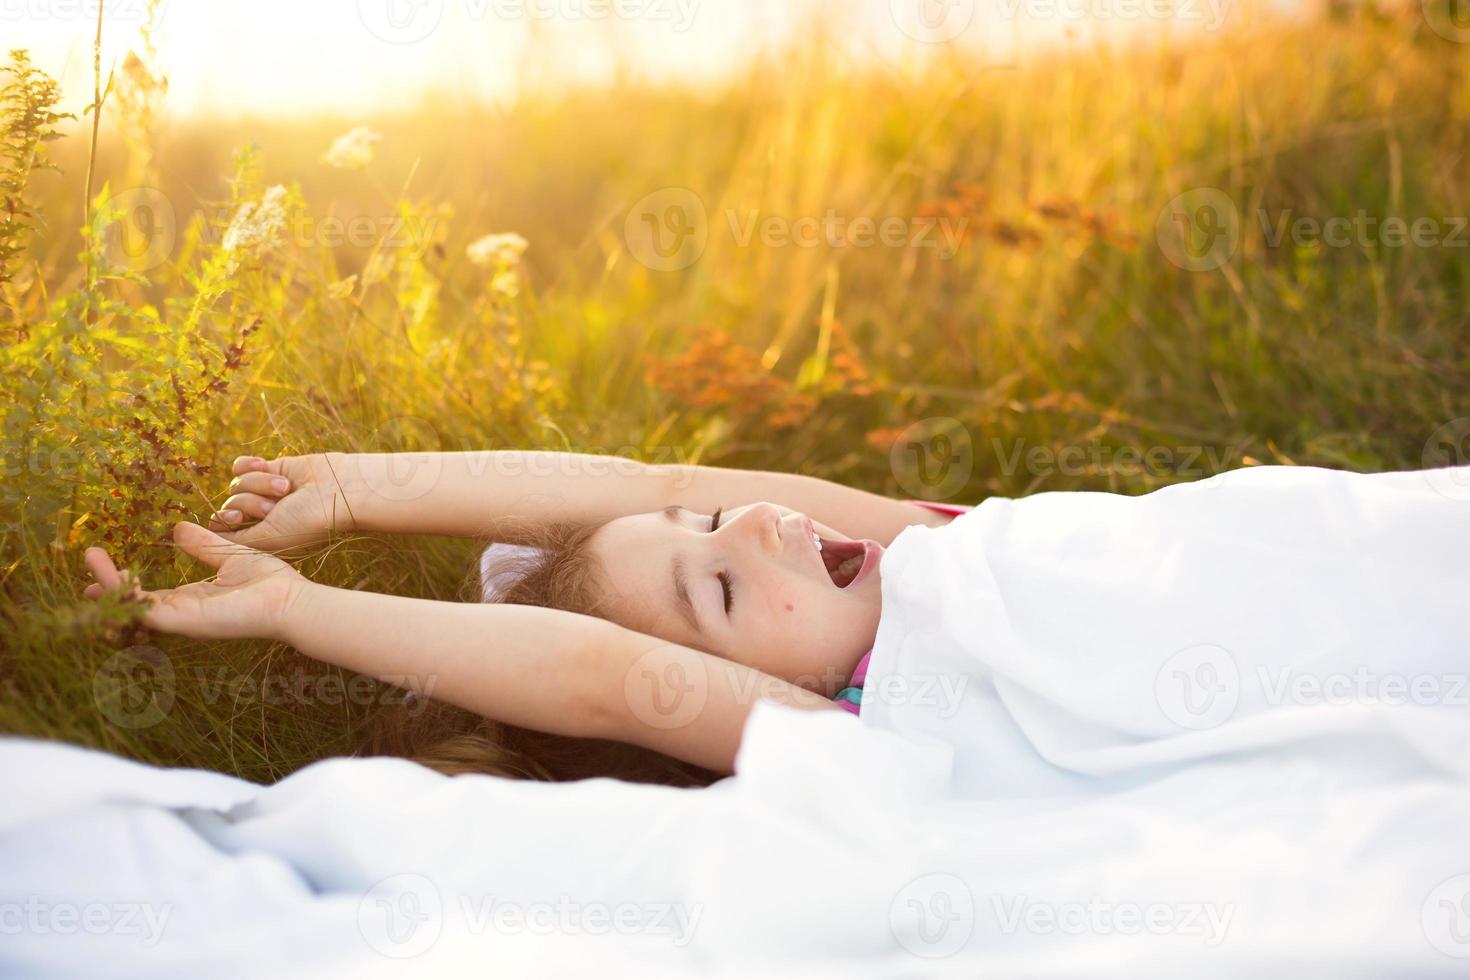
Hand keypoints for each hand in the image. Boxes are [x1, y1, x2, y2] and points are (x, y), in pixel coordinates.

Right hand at [84, 522, 308, 641]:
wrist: (291, 599)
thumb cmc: (270, 582)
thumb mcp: (229, 555)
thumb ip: (204, 545)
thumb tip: (179, 529)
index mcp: (194, 598)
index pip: (150, 592)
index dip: (125, 578)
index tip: (105, 559)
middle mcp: (184, 612)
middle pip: (134, 601)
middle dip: (107, 583)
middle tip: (88, 560)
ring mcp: (183, 619)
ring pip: (134, 606)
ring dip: (110, 584)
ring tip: (92, 559)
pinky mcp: (187, 622)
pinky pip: (147, 611)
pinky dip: (128, 594)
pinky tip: (118, 573)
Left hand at [209, 453, 358, 551]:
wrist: (337, 491)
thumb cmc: (306, 522)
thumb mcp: (264, 539)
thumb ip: (228, 540)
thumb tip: (190, 534)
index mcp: (258, 537)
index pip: (222, 527)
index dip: (224, 519)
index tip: (235, 516)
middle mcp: (259, 517)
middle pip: (229, 503)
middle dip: (252, 501)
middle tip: (278, 507)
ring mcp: (263, 492)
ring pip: (237, 483)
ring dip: (261, 484)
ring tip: (287, 489)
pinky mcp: (269, 470)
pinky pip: (241, 465)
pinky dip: (253, 466)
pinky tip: (269, 467)